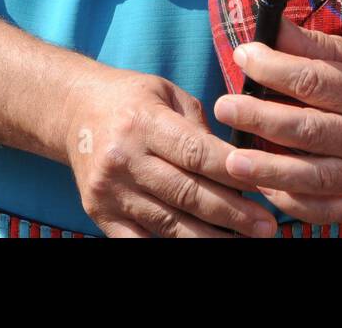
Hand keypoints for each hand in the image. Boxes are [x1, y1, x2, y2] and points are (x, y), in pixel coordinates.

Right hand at [63, 66, 280, 237]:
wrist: (73, 111)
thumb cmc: (132, 99)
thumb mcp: (167, 93)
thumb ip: (199, 126)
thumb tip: (235, 163)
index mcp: (143, 122)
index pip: (196, 153)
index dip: (232, 173)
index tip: (264, 186)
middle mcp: (123, 158)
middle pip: (186, 193)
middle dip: (232, 213)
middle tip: (267, 226)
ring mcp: (109, 191)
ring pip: (168, 224)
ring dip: (211, 238)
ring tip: (244, 242)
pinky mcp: (99, 214)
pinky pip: (140, 242)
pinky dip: (171, 248)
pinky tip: (202, 248)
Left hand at [213, 18, 341, 223]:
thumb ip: (312, 44)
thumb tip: (267, 29)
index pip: (314, 81)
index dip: (274, 69)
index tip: (243, 55)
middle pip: (309, 130)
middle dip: (261, 120)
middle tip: (225, 108)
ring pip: (315, 176)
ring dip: (270, 171)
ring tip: (232, 162)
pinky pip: (327, 209)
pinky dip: (294, 205)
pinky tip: (266, 190)